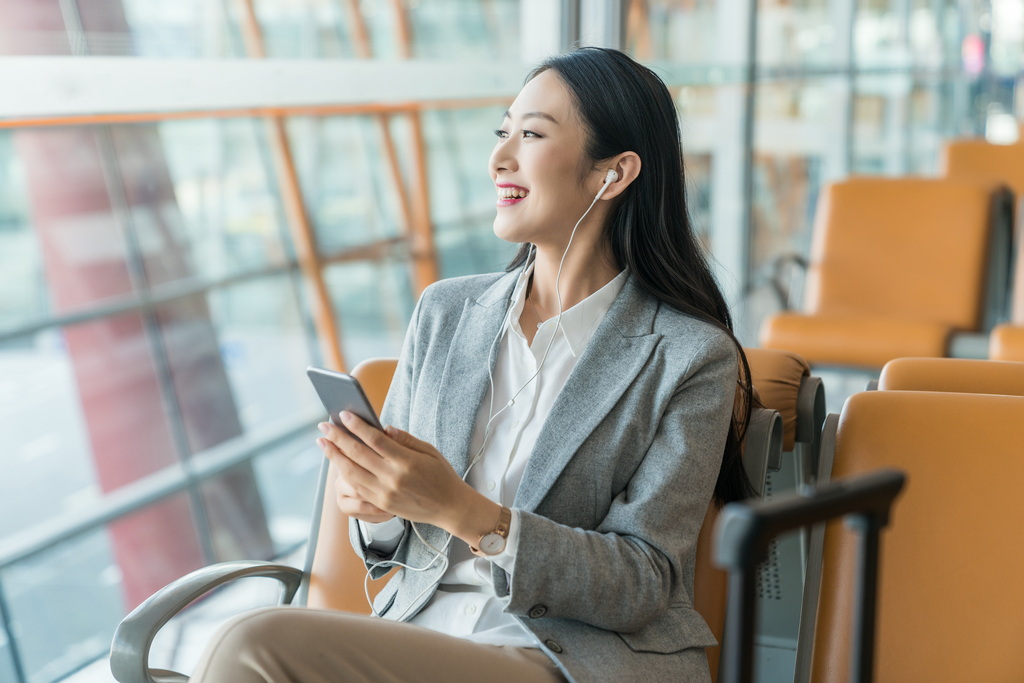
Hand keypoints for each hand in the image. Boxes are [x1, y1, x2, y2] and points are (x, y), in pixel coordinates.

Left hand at [316, 412, 500, 544]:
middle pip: (359, 455)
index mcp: (407, 462)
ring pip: (352, 473)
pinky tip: (337, 463)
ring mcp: (385, 494)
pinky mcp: (382, 505)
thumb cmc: (442, 475)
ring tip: (323, 442)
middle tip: (323, 425)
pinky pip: (358, 487)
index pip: (376, 440)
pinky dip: (344, 474)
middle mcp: (393, 479)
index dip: (357, 426)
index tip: (343, 414)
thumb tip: (384, 428)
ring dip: (335, 456)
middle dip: (338, 438)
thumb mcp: (430, 451)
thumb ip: (406, 439)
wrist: (450, 508)